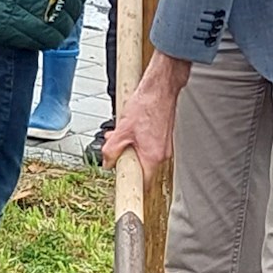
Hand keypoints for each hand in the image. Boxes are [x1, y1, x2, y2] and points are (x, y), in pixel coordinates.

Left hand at [103, 51, 189, 172]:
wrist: (160, 89)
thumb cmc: (146, 106)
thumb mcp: (121, 131)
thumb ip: (111, 151)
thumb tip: (107, 162)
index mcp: (153, 157)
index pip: (143, 183)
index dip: (130, 183)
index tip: (122, 182)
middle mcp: (162, 154)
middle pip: (141, 167)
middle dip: (125, 158)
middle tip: (114, 148)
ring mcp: (165, 146)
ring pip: (143, 155)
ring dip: (130, 147)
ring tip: (120, 133)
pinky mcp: (164, 137)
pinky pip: (148, 146)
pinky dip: (137, 140)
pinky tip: (130, 128)